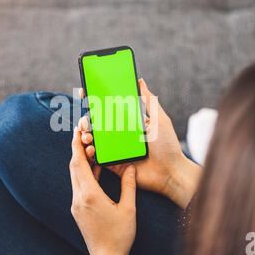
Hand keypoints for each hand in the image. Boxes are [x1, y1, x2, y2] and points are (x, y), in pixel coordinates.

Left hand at [69, 127, 136, 254]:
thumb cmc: (120, 235)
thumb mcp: (128, 209)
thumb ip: (129, 186)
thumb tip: (131, 168)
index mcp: (90, 195)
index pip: (79, 164)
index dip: (77, 146)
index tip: (76, 132)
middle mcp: (79, 198)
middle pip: (74, 167)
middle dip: (77, 149)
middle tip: (83, 135)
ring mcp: (76, 205)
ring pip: (75, 177)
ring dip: (81, 162)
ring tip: (90, 148)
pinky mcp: (78, 210)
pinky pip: (79, 186)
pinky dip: (85, 175)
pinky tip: (95, 169)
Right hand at [78, 78, 200, 208]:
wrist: (170, 172)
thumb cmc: (168, 146)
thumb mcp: (159, 120)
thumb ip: (149, 101)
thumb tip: (140, 81)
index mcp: (128, 122)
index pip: (108, 108)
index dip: (95, 100)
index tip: (85, 92)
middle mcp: (119, 134)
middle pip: (95, 123)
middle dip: (85, 120)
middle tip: (85, 121)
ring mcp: (114, 148)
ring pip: (93, 139)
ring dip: (85, 135)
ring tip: (87, 135)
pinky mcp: (112, 163)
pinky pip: (96, 157)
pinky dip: (89, 152)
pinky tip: (91, 148)